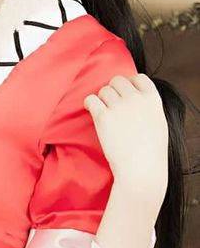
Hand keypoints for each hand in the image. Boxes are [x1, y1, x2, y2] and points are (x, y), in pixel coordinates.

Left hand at [83, 73, 168, 197]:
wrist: (141, 170)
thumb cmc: (151, 152)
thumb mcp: (158, 123)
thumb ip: (148, 107)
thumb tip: (136, 96)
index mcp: (152, 99)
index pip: (139, 77)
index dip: (130, 83)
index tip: (124, 92)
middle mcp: (135, 98)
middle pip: (118, 81)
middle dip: (113, 90)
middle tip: (111, 104)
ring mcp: (119, 106)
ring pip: (104, 90)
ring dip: (102, 99)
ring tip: (104, 112)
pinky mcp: (103, 116)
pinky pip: (91, 99)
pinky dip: (89, 103)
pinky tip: (90, 109)